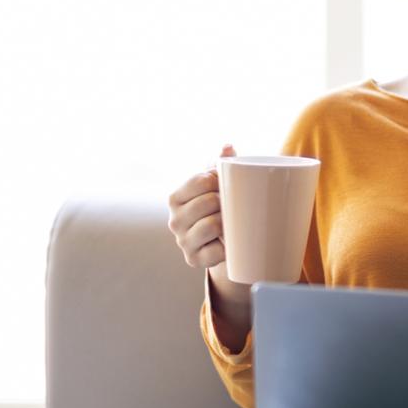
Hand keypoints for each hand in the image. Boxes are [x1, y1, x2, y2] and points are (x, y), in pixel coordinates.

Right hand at [167, 143, 235, 277]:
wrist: (218, 241)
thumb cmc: (217, 205)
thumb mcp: (216, 184)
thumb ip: (220, 164)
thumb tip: (228, 146)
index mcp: (176, 197)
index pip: (200, 181)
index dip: (220, 180)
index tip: (228, 183)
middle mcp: (174, 220)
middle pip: (209, 202)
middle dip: (225, 202)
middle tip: (234, 204)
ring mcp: (182, 241)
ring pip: (212, 225)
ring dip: (227, 223)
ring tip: (232, 221)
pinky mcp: (194, 260)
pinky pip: (217, 251)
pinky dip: (227, 247)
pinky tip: (230, 243)